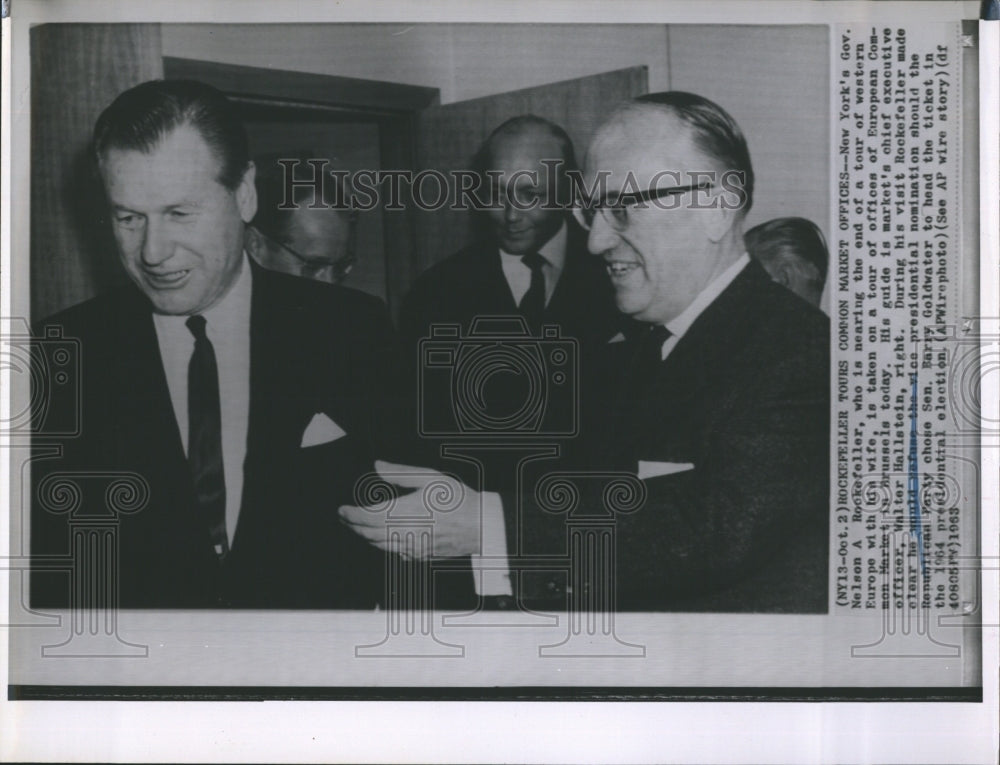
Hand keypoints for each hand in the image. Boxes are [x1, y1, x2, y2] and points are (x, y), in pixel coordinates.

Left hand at [338, 460, 482, 559]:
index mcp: (405, 512)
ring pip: (378, 545)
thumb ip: (400, 473)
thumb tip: (378, 466)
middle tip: (344, 518)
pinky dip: (380, 545)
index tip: (341, 510)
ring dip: (364, 536)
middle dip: (353, 526)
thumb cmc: (457, 499)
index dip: (350, 515)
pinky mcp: (418, 555)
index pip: (367, 517)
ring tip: (356, 527)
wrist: (480, 524)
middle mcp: (404, 533)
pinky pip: (391, 553)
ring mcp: (411, 548)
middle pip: (368, 533)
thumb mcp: (430, 477)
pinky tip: (380, 538)